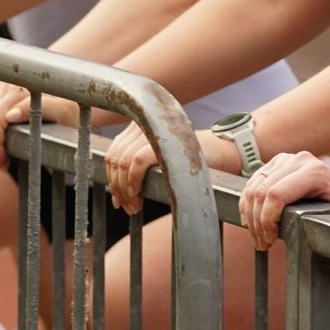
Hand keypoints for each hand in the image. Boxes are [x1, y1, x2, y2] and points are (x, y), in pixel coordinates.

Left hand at [107, 121, 236, 214]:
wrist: (218, 151)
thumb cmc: (187, 160)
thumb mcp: (157, 158)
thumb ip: (134, 168)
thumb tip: (116, 198)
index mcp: (139, 122)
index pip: (113, 152)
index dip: (111, 179)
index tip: (119, 200)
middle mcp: (144, 121)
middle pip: (115, 158)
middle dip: (118, 188)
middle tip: (128, 208)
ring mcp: (153, 129)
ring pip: (123, 162)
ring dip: (125, 190)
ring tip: (135, 207)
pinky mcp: (164, 141)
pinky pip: (136, 161)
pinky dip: (132, 180)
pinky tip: (137, 194)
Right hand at [238, 150, 329, 249]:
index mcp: (315, 171)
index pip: (276, 195)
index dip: (267, 221)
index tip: (270, 240)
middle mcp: (299, 159)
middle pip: (261, 193)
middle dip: (257, 223)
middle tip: (262, 243)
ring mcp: (285, 158)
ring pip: (252, 189)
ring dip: (250, 217)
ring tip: (259, 237)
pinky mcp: (275, 162)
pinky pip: (251, 184)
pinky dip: (247, 206)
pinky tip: (254, 223)